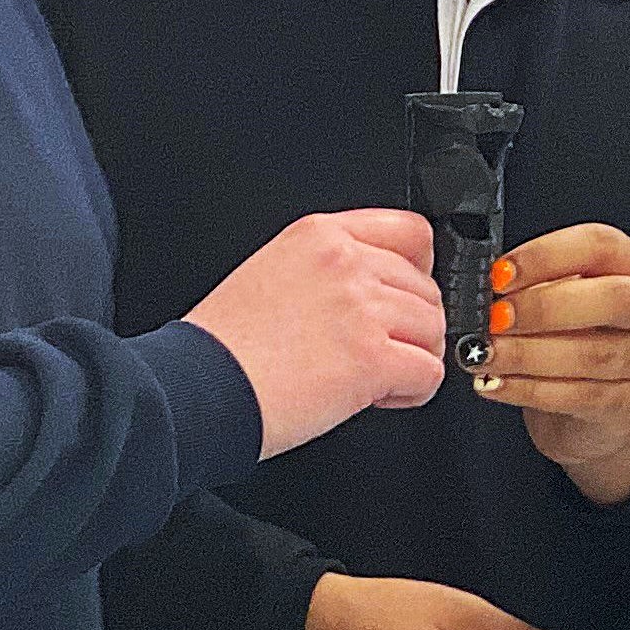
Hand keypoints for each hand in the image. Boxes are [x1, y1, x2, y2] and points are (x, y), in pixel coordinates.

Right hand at [184, 212, 445, 458]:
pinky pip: (429, 371)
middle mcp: (345, 263)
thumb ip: (325, 269)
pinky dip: (414, 390)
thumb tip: (370, 296)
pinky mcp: (371, 357)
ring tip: (378, 378)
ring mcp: (361, 308)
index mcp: (319, 236)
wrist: (197, 386)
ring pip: (433, 329)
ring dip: (414, 357)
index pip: (409, 232)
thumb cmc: (221, 345)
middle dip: (411, 326)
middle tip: (379, 351)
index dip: (420, 270)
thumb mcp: (270, 271)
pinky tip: (381, 397)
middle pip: (426, 288)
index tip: (409, 296)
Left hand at [475, 225, 629, 503]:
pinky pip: (578, 396)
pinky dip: (529, 389)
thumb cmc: (579, 327)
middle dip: (545, 308)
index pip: (597, 245)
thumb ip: (534, 281)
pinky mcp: (629, 400)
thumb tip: (487, 289)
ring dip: (528, 355)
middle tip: (496, 318)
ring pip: (591, 356)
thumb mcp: (563, 289)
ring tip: (484, 353)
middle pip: (611, 299)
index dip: (545, 256)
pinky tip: (496, 382)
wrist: (607, 391)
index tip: (499, 274)